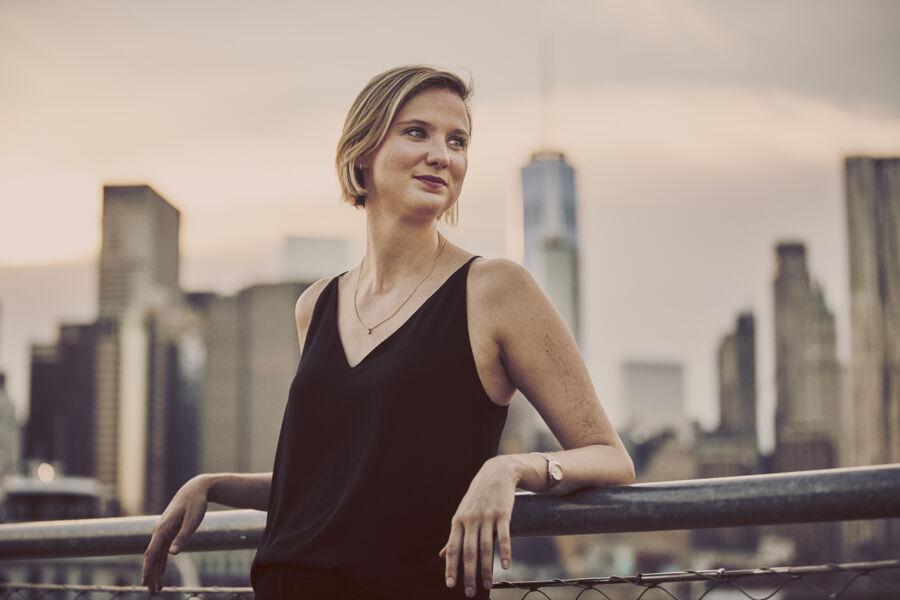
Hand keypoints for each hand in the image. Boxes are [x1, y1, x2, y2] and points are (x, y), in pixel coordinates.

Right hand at [141, 475, 209, 593]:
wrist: (195, 489)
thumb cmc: (195, 503)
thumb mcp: (192, 520)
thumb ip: (182, 537)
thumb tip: (172, 554)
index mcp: (162, 528)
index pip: (151, 553)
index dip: (147, 569)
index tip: (144, 583)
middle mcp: (159, 530)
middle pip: (152, 557)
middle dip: (151, 575)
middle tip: (152, 593)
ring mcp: (163, 531)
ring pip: (157, 555)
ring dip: (156, 572)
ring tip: (156, 588)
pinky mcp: (169, 531)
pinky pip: (162, 550)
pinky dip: (161, 562)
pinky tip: (161, 573)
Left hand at [438, 456, 516, 596]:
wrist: (496, 473)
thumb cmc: (477, 497)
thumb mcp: (462, 513)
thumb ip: (454, 535)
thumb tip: (442, 554)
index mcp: (458, 521)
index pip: (453, 548)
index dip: (451, 567)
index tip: (450, 585)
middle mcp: (471, 519)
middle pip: (468, 551)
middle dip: (468, 574)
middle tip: (469, 592)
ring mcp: (487, 516)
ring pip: (486, 547)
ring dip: (486, 569)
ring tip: (487, 585)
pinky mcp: (503, 514)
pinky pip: (503, 536)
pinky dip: (505, 552)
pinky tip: (506, 566)